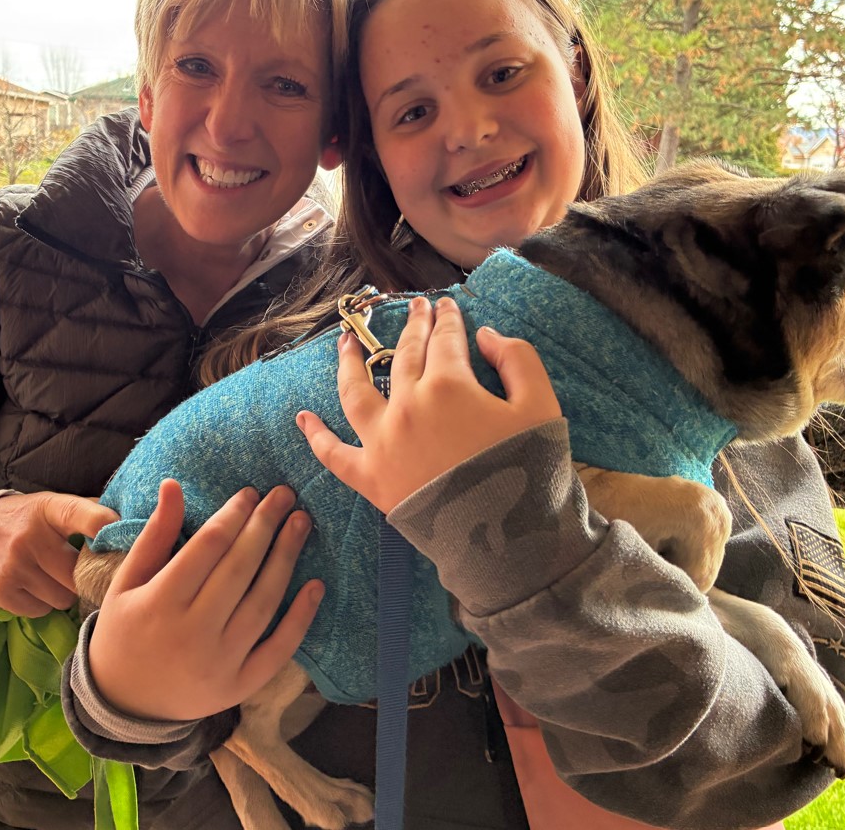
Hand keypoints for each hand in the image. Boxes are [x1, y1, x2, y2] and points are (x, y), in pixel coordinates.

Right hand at [0, 491, 116, 615]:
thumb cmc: (25, 519)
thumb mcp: (53, 505)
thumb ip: (89, 513)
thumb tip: (131, 525)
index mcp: (51, 509)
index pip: (90, 519)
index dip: (113, 532)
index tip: (128, 542)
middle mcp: (31, 537)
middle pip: (81, 573)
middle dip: (87, 577)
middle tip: (86, 574)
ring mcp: (14, 566)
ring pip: (63, 597)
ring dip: (64, 593)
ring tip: (54, 578)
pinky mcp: (0, 591)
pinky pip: (40, 610)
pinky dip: (42, 604)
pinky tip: (34, 587)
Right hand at [89, 480, 322, 720]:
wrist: (124, 704)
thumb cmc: (124, 631)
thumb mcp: (127, 582)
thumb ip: (155, 535)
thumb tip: (173, 484)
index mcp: (159, 603)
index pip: (208, 547)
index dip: (233, 515)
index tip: (250, 493)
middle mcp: (192, 633)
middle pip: (239, 569)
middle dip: (265, 526)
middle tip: (285, 495)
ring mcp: (220, 663)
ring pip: (263, 603)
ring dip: (286, 559)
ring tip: (301, 523)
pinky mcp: (240, 686)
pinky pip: (278, 650)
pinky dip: (301, 619)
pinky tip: (316, 585)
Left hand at [297, 296, 562, 512]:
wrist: (509, 538)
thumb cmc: (530, 469)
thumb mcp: (541, 405)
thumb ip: (518, 359)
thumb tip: (486, 336)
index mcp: (449, 384)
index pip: (445, 338)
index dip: (448, 318)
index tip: (447, 305)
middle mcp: (408, 405)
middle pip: (405, 355)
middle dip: (412, 326)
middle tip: (415, 308)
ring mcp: (383, 441)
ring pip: (356, 391)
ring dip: (348, 362)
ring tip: (345, 341)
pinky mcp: (370, 478)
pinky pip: (333, 454)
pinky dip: (315, 437)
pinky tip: (302, 418)